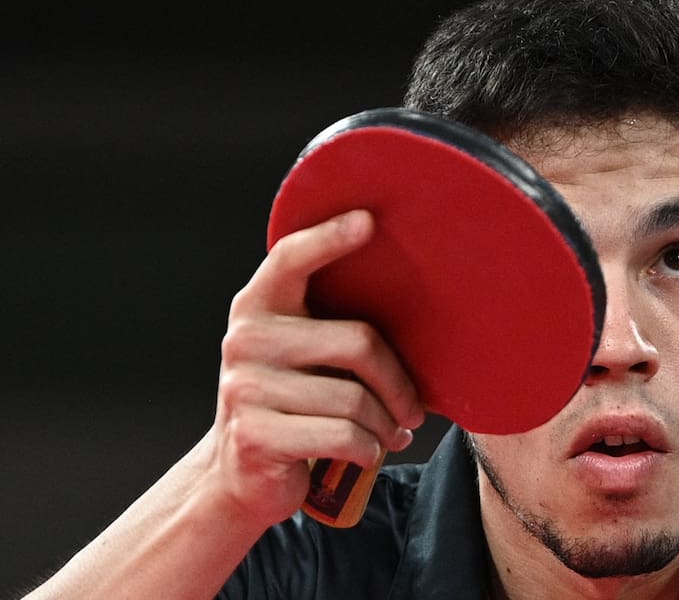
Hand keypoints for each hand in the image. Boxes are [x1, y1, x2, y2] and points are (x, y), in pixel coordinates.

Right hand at [205, 209, 423, 527]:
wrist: (241, 476)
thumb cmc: (295, 403)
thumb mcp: (302, 355)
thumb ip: (331, 325)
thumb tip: (418, 304)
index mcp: (258, 307)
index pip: (291, 259)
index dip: (329, 238)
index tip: (368, 221)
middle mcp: (246, 339)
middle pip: (357, 342)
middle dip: (398, 383)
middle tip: (414, 408)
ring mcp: (245, 388)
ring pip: (355, 399)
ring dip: (385, 424)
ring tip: (392, 432)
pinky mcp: (256, 435)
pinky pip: (343, 436)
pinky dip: (369, 449)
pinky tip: (370, 452)